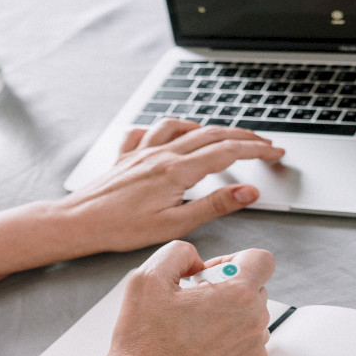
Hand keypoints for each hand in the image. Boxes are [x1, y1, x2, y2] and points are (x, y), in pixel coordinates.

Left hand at [56, 119, 284, 254]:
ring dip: (208, 127)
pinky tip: (170, 134)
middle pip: (211, 133)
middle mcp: (160, 153)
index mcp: (176, 170)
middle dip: (243, 135)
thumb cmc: (119, 228)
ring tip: (224, 135)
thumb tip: (248, 191)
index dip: (257, 149)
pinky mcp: (126, 156)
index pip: (228, 151)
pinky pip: (149, 130)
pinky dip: (167, 127)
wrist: (79, 222)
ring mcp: (142, 151)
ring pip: (182, 127)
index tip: (276, 152)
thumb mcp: (174, 225)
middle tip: (263, 143)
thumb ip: (214, 205)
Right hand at [106, 240, 273, 355]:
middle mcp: (252, 318)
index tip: (211, 272)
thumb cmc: (145, 336)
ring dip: (229, 308)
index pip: (261, 258)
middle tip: (194, 298)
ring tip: (195, 319)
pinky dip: (230, 330)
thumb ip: (179, 252)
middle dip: (227, 284)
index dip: (234, 259)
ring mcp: (253, 343)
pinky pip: (249, 333)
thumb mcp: (148, 276)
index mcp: (236, 294)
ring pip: (253, 309)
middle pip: (255, 283)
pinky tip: (201, 337)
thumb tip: (197, 259)